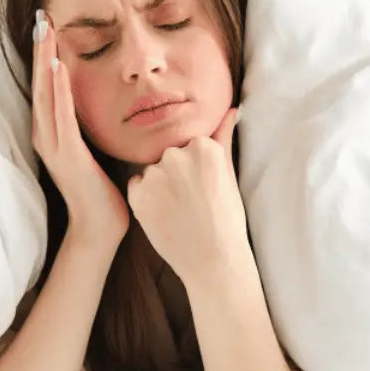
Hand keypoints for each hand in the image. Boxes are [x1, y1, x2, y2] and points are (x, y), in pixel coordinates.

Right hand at [31, 9, 129, 247]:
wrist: (100, 230)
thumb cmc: (104, 192)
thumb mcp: (98, 149)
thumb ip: (97, 124)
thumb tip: (113, 99)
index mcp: (53, 133)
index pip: (48, 86)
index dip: (46, 54)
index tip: (49, 24)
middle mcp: (47, 136)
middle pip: (40, 83)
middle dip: (40, 49)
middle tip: (41, 15)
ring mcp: (53, 146)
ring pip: (45, 94)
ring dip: (44, 61)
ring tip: (45, 31)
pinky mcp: (67, 157)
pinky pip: (61, 117)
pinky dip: (59, 91)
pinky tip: (59, 68)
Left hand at [126, 106, 246, 285]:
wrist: (213, 260)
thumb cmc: (226, 218)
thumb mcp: (229, 174)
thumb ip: (224, 136)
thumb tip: (232, 110)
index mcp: (202, 146)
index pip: (188, 144)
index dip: (194, 167)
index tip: (203, 186)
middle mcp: (176, 155)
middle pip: (169, 154)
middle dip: (176, 172)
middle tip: (191, 199)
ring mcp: (155, 175)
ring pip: (152, 170)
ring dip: (160, 184)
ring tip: (178, 209)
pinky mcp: (138, 195)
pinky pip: (137, 185)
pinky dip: (145, 197)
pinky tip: (164, 214)